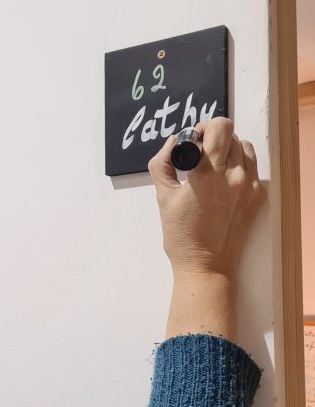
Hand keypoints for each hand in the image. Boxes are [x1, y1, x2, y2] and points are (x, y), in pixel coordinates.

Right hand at [147, 117, 266, 277]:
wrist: (206, 264)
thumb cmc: (182, 236)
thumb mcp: (163, 199)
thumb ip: (162, 165)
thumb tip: (172, 143)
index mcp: (207, 174)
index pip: (218, 127)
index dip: (203, 128)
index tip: (194, 141)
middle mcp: (233, 175)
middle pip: (230, 134)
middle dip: (213, 139)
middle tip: (201, 155)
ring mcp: (250, 185)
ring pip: (244, 148)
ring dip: (228, 150)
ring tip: (214, 168)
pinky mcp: (258, 195)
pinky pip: (252, 167)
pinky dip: (239, 167)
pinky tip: (225, 183)